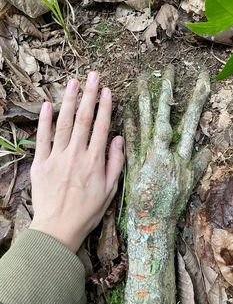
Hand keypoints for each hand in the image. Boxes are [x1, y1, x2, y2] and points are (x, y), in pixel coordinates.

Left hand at [30, 72, 123, 252]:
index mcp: (94, 161)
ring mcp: (57, 157)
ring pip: (64, 123)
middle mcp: (76, 154)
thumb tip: (119, 139)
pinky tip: (48, 105)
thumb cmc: (87, 210)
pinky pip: (43, 138)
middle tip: (93, 75)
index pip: (101, 127)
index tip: (107, 90)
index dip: (105, 106)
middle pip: (84, 119)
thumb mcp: (110, 190)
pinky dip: (45, 120)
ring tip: (74, 82)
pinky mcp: (41, 163)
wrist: (59, 228)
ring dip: (69, 101)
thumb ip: (116, 163)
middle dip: (89, 94)